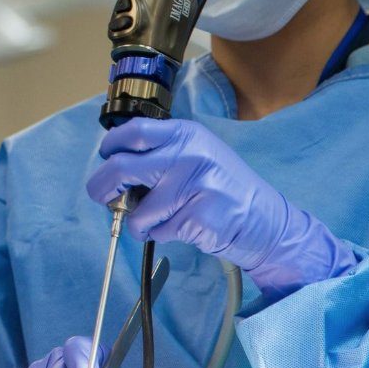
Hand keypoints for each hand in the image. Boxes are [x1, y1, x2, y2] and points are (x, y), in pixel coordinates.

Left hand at [87, 118, 355, 299]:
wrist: (267, 222)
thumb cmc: (222, 188)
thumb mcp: (196, 154)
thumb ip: (160, 153)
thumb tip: (112, 165)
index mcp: (184, 134)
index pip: (132, 132)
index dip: (110, 146)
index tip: (105, 158)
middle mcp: (187, 154)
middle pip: (120, 168)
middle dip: (100, 187)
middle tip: (102, 197)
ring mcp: (194, 186)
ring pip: (137, 211)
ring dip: (138, 223)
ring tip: (156, 222)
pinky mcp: (198, 217)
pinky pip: (157, 231)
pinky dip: (160, 235)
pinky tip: (181, 228)